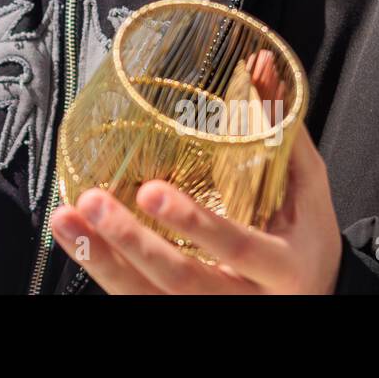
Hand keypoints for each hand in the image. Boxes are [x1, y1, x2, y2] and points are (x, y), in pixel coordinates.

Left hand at [51, 53, 340, 293]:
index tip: (152, 191)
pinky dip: (102, 269)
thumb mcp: (305, 188)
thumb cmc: (304, 237)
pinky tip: (75, 239)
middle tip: (95, 202)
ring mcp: (210, 312)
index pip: (237, 246)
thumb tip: (261, 63)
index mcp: (283, 266)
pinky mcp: (179, 314)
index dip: (195, 223)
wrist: (312, 296)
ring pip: (149, 297)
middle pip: (182, 280)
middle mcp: (246, 299)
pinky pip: (136, 299)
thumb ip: (279, 128)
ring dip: (101, 259)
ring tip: (66, 219)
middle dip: (133, 242)